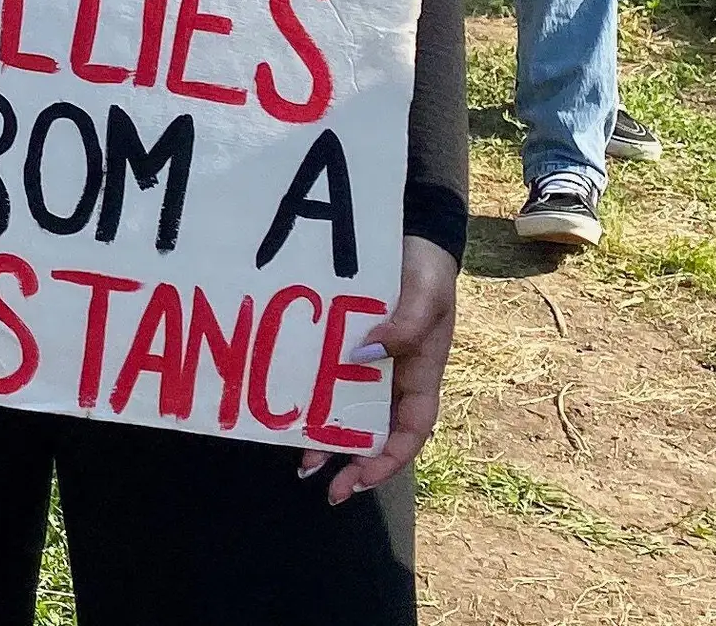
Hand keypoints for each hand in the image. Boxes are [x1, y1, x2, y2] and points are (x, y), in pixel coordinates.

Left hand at [299, 235, 455, 502]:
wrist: (411, 229)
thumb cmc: (426, 265)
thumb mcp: (425, 294)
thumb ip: (404, 326)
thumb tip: (364, 356)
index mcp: (422, 372)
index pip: (411, 429)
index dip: (390, 459)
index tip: (361, 478)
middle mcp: (395, 375)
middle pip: (378, 431)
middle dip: (355, 463)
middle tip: (325, 486)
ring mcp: (371, 360)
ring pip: (351, 411)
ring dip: (330, 439)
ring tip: (302, 465)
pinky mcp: (346, 342)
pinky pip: (330, 377)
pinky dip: (314, 398)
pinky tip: (289, 411)